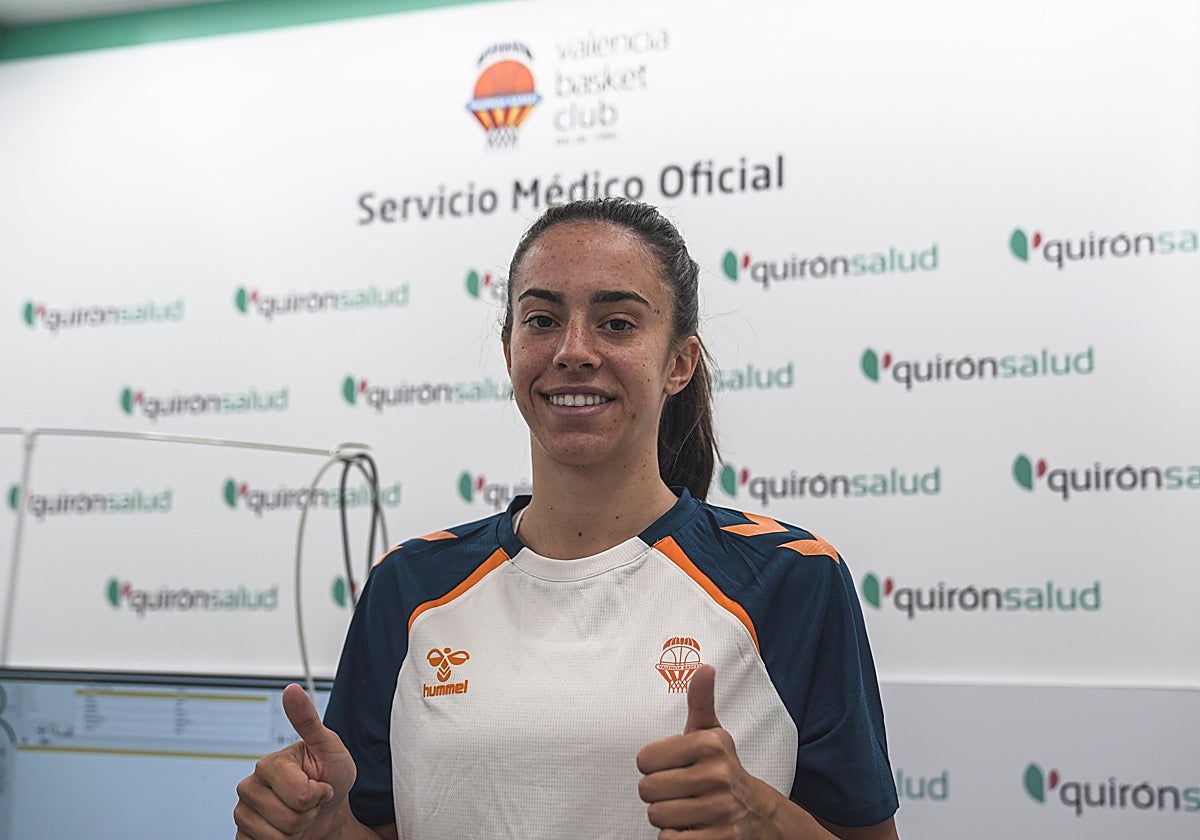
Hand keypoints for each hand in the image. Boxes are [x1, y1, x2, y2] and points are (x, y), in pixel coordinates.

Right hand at [234, 684, 357, 838]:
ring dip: (297, 831)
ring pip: (276, 837)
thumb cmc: (331, 776)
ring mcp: (244, 811)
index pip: (299, 795)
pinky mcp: (242, 834)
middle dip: (308, 815)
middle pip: (288, 818)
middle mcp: (250, 785)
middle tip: (311, 802)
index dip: (318, 795)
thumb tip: (291, 689)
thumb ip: (308, 720)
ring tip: (301, 815)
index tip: (321, 784)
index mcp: (269, 763)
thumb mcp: (329, 746)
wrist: (329, 808)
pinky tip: (284, 831)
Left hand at [636, 664, 780, 838]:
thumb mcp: (712, 733)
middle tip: (679, 790)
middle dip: (658, 793)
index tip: (672, 766)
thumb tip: (704, 668)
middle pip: (647, 790)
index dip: (652, 766)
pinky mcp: (719, 839)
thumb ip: (701, 701)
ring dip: (667, 817)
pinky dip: (675, 837)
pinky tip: (692, 827)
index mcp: (709, 744)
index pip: (644, 759)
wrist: (759, 814)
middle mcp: (716, 775)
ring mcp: (719, 809)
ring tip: (687, 808)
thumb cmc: (724, 770)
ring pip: (657, 816)